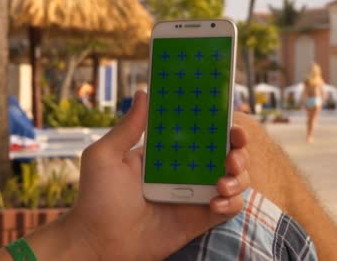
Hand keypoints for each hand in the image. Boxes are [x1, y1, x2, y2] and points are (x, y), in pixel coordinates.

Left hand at [65, 91, 249, 258]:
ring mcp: (195, 195)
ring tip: (222, 183)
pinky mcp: (200, 219)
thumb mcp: (104, 157)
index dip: (220, 124)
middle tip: (234, 150)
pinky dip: (233, 202)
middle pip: (226, 152)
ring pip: (235, 178)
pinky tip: (217, 202)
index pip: (200, 132)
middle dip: (238, 148)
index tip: (229, 119)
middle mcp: (185, 171)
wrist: (99, 244)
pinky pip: (230, 207)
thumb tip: (143, 93)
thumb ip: (127, 127)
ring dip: (239, 176)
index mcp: (166, 153)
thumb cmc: (96, 200)